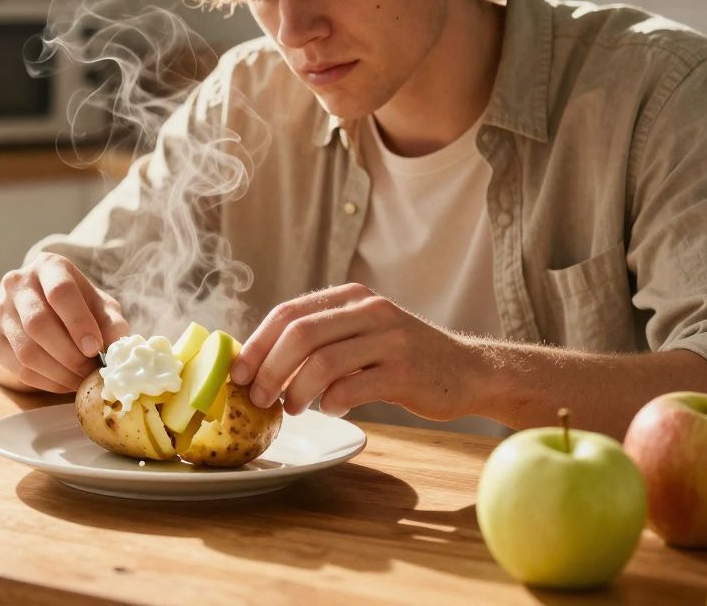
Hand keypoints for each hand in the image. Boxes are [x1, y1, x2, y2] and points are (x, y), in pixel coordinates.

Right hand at [0, 253, 129, 392]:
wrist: (48, 309)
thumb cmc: (81, 305)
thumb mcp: (102, 307)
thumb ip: (112, 324)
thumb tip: (116, 351)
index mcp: (48, 266)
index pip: (60, 291)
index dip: (78, 322)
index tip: (95, 348)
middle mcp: (18, 283)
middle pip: (38, 323)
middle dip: (69, 354)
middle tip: (91, 371)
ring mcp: (1, 311)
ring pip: (26, 350)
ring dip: (58, 373)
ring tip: (81, 381)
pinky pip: (18, 368)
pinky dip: (45, 382)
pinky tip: (65, 384)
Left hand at [229, 284, 485, 419]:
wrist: (468, 371)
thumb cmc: (402, 358)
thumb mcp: (361, 332)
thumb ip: (321, 337)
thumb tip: (258, 363)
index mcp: (350, 296)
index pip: (288, 313)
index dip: (256, 345)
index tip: (238, 374)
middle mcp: (369, 310)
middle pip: (299, 335)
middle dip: (269, 370)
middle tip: (258, 398)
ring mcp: (390, 339)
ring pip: (322, 362)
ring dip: (296, 391)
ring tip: (291, 408)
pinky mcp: (405, 371)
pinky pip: (353, 387)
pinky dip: (332, 402)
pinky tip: (331, 409)